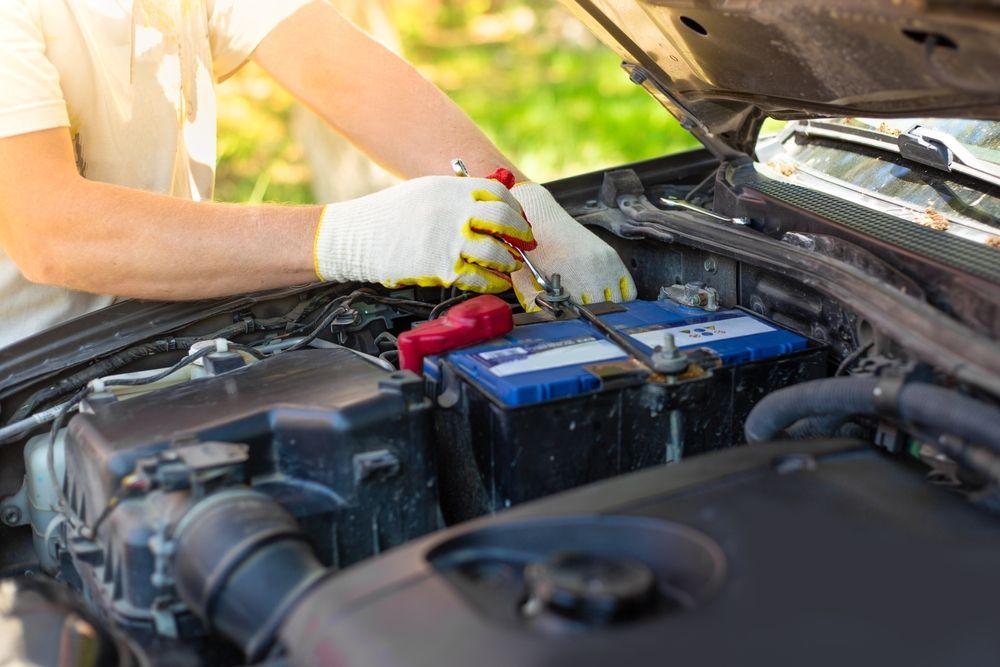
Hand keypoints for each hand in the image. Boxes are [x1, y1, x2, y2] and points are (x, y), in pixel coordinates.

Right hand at [314, 176, 533, 292]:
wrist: (356, 237)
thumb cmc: (388, 215)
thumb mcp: (424, 191)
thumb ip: (456, 197)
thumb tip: (489, 206)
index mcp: (451, 189)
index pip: (498, 193)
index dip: (514, 208)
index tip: (519, 219)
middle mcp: (454, 212)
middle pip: (504, 219)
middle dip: (521, 233)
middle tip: (526, 241)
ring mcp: (449, 241)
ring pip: (497, 252)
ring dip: (509, 260)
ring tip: (510, 264)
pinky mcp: (442, 268)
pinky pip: (480, 277)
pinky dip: (493, 282)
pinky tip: (496, 282)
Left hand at [508, 183, 636, 309]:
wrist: (542, 218)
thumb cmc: (532, 250)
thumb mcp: (525, 279)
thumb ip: (534, 303)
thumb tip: (547, 321)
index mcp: (570, 277)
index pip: (584, 313)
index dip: (578, 320)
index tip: (571, 320)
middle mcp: (592, 269)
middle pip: (603, 309)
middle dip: (592, 315)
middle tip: (581, 314)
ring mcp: (606, 262)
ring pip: (619, 301)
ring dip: (608, 307)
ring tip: (593, 305)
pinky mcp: (613, 256)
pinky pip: (629, 288)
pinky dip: (622, 297)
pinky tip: (607, 297)